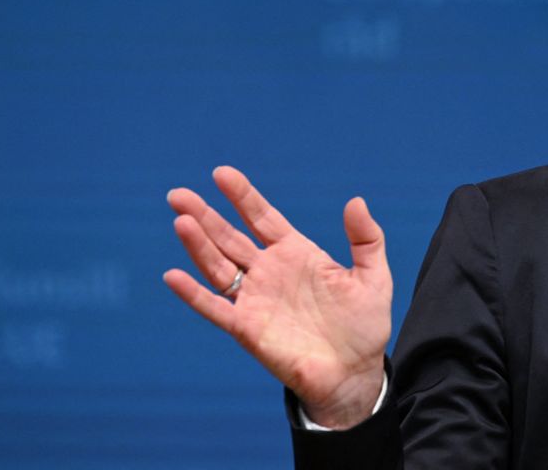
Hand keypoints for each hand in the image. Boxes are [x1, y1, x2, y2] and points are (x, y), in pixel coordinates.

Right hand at [163, 166, 392, 428]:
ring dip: (198, 245)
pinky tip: (174, 276)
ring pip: (218, 266)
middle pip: (230, 237)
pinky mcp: (247, 329)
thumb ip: (366, 238)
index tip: (221, 173)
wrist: (354, 374)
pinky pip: (215, 308)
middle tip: (178, 195)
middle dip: (205, 215)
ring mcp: (255, 299)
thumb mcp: (373, 276)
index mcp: (296, 253)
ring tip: (181, 221)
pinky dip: (193, 293)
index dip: (243, 196)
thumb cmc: (363, 325)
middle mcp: (270, 271)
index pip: (262, 217)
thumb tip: (356, 200)